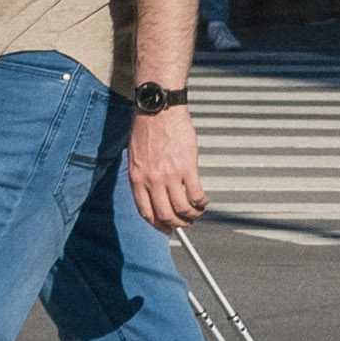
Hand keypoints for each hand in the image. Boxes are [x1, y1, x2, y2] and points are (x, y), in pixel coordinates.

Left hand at [128, 97, 206, 229]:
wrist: (157, 110)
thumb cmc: (146, 130)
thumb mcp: (135, 157)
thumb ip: (142, 176)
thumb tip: (153, 194)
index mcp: (136, 178)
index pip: (145, 212)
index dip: (157, 225)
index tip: (166, 230)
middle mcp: (151, 180)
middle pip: (165, 215)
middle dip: (177, 224)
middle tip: (186, 223)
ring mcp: (169, 175)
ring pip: (182, 209)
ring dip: (192, 215)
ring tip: (197, 212)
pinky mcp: (187, 167)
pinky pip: (197, 194)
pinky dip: (203, 202)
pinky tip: (204, 200)